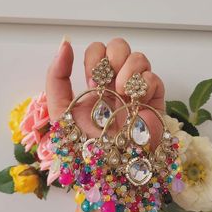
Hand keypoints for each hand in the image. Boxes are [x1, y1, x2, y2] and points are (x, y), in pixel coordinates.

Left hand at [46, 38, 164, 147]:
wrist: (108, 168)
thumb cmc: (83, 145)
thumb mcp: (60, 111)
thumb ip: (56, 77)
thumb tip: (65, 43)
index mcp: (96, 84)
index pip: (98, 52)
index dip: (95, 58)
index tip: (91, 83)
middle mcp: (117, 84)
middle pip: (120, 47)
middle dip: (113, 56)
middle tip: (107, 82)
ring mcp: (136, 92)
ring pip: (139, 58)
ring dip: (129, 69)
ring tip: (121, 93)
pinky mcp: (153, 103)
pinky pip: (154, 79)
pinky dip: (145, 85)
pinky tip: (135, 102)